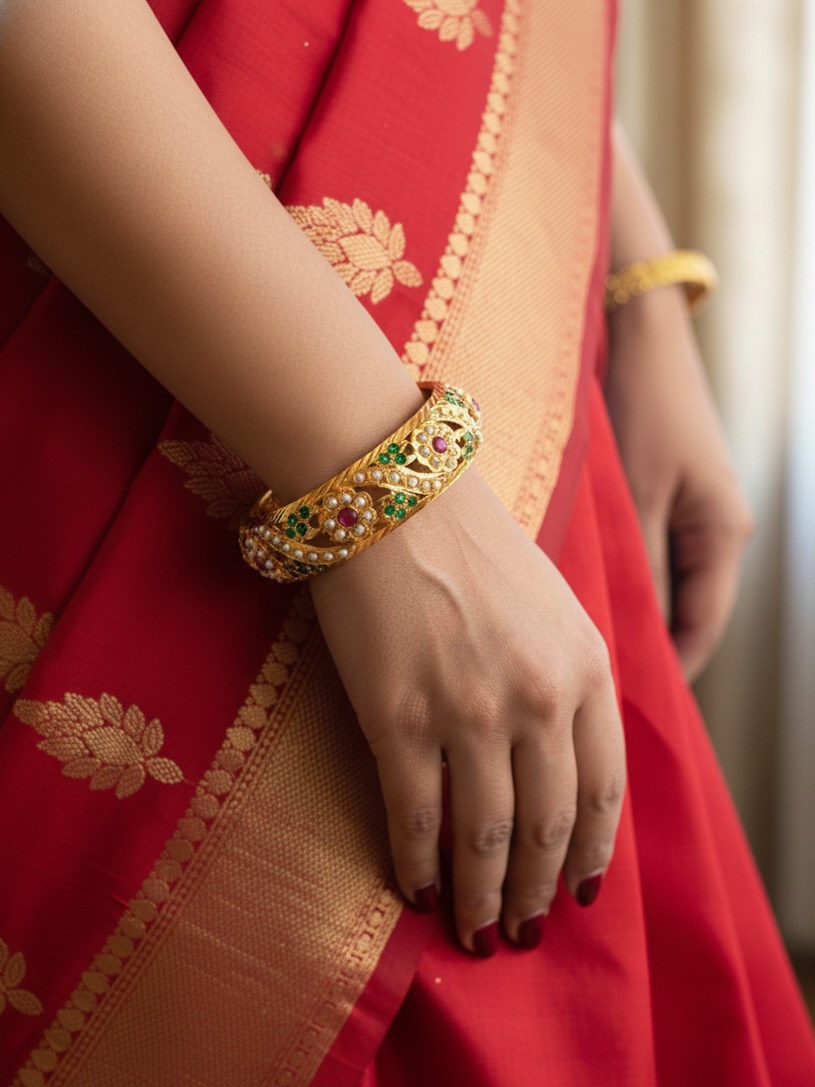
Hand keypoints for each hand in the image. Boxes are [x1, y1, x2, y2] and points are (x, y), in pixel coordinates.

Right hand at [309, 466, 624, 954]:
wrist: (392, 495)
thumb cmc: (471, 546)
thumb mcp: (555, 606)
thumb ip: (573, 680)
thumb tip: (564, 762)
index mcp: (586, 668)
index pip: (603, 792)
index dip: (592, 856)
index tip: (580, 893)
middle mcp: (538, 699)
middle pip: (547, 828)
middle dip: (534, 893)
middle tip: (521, 932)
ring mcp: (467, 712)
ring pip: (482, 838)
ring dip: (478, 898)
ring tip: (473, 934)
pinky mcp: (396, 717)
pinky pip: (413, 816)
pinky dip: (414, 865)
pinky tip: (413, 891)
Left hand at [605, 286, 753, 680]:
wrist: (635, 332)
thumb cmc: (640, 411)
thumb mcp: (637, 497)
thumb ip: (637, 569)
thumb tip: (626, 641)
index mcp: (721, 535)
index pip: (701, 629)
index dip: (667, 671)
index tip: (622, 708)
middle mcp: (712, 530)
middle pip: (682, 612)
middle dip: (643, 648)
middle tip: (590, 688)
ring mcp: (687, 511)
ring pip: (659, 585)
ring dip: (626, 613)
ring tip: (576, 650)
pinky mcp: (659, 494)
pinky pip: (642, 554)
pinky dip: (617, 577)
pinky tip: (576, 592)